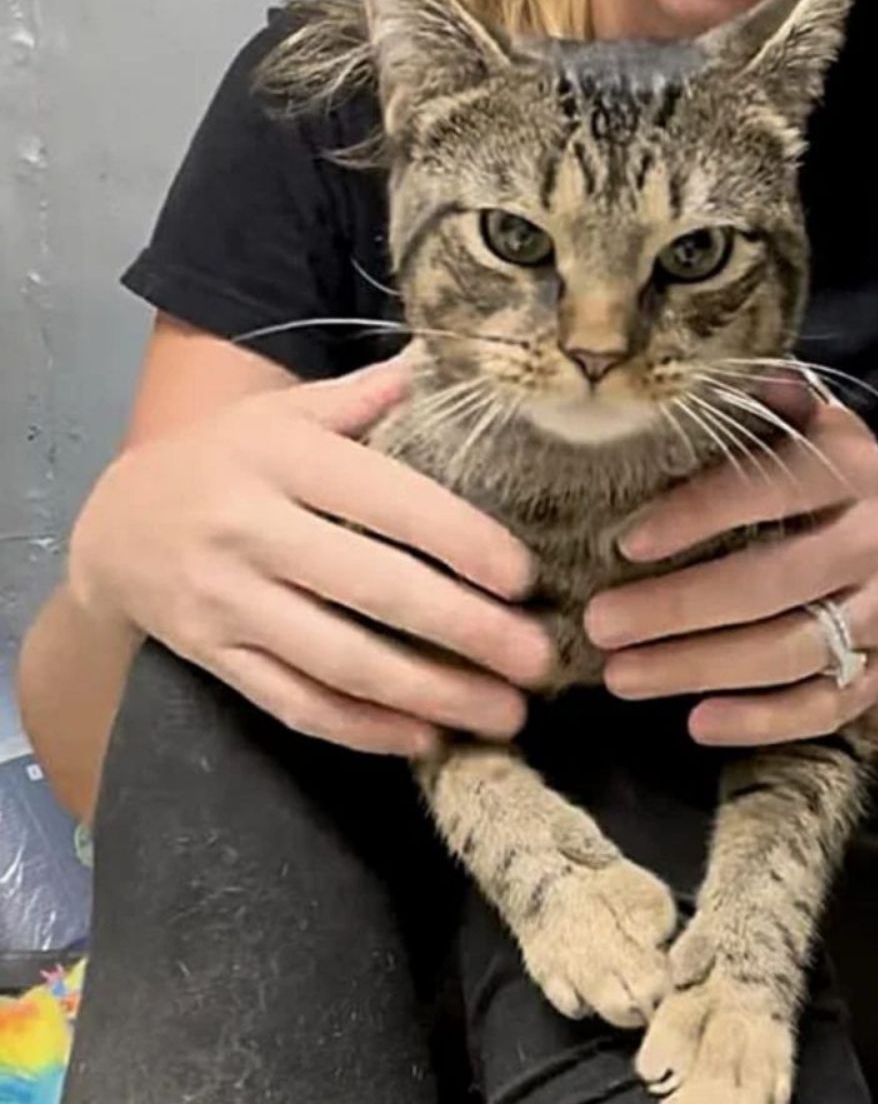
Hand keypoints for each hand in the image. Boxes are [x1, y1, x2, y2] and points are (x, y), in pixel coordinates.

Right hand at [68, 356, 552, 755]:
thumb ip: (363, 398)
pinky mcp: (214, 658)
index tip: (524, 578)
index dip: (462, 542)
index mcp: (282, 458)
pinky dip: (363, 729)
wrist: (112, 525)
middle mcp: (251, 529)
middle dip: (466, 631)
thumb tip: (443, 364)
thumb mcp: (283, 413)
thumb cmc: (225, 459)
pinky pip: (295, 703)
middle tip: (539, 660)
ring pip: (340, 661)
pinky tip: (425, 739)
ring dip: (430, 695)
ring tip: (505, 714)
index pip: (387, 501)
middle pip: (374, 590)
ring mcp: (228, 602)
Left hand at [584, 385, 877, 745]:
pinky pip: (825, 706)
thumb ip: (763, 410)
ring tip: (621, 676)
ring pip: (791, 651)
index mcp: (854, 465)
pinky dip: (761, 721)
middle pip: (772, 582)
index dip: (697, 514)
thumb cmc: (825, 493)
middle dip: (676, 608)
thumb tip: (703, 375)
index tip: (624, 543)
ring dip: (698, 668)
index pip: (771, 486)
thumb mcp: (808, 434)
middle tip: (599, 625)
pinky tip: (697, 722)